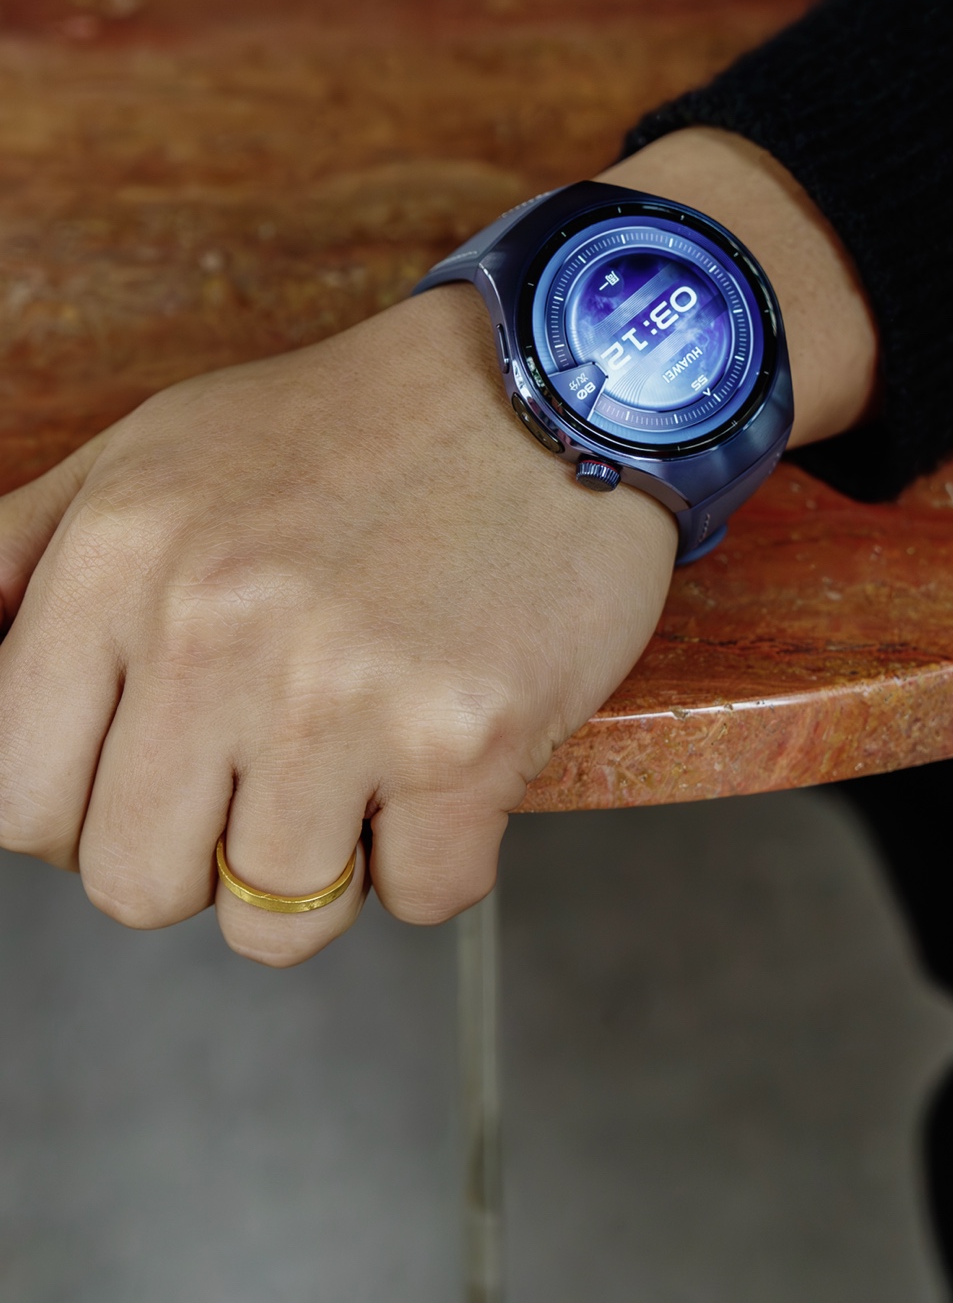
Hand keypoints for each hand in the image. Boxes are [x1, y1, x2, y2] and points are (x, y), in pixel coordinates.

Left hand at [0, 127, 874, 965]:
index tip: (152, 774)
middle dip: (198, 854)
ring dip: (321, 864)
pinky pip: (419, 898)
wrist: (549, 382)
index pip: (15, 801)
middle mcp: (215, 627)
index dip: (80, 815)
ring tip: (361, 756)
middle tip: (265, 770)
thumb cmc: (347, 431)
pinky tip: (446, 758)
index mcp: (120, 559)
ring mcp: (344, 692)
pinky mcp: (468, 738)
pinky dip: (435, 854)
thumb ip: (19, 562)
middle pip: (133, 886)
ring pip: (274, 919)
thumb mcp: (147, 454)